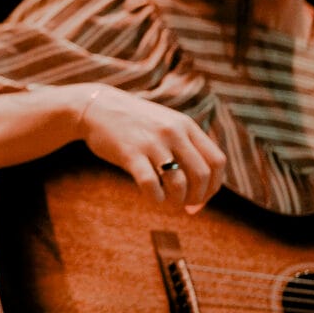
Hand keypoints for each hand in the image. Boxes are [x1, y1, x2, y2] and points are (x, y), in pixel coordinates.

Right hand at [75, 85, 225, 211]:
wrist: (96, 107)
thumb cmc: (134, 124)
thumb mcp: (166, 126)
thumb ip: (185, 151)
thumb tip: (200, 196)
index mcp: (186, 125)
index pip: (217, 161)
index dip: (214, 185)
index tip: (202, 197)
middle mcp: (173, 132)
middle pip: (202, 175)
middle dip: (197, 197)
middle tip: (185, 204)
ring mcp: (151, 142)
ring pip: (179, 183)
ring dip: (177, 200)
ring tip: (169, 201)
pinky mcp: (130, 153)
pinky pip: (151, 184)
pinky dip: (156, 198)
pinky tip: (153, 197)